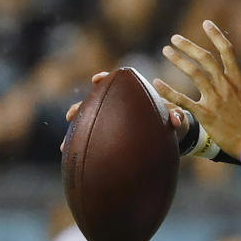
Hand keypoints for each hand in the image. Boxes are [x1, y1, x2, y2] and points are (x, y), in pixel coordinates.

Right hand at [60, 71, 188, 152]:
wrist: (169, 138)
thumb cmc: (171, 122)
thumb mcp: (175, 119)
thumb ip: (175, 116)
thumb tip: (176, 119)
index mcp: (132, 97)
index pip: (116, 84)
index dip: (105, 79)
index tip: (97, 79)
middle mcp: (117, 108)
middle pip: (94, 104)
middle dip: (81, 108)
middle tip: (71, 115)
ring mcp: (111, 123)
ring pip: (89, 125)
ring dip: (77, 134)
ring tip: (65, 144)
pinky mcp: (109, 138)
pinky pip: (94, 142)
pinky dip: (83, 150)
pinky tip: (74, 160)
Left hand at [153, 20, 240, 160]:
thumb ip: (238, 86)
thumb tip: (231, 79)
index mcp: (238, 80)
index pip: (227, 50)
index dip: (216, 35)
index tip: (206, 23)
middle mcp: (226, 85)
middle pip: (205, 58)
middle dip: (188, 46)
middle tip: (175, 38)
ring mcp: (215, 98)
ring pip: (194, 72)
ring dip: (178, 59)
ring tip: (166, 51)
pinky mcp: (206, 114)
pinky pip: (183, 99)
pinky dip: (168, 90)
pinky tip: (157, 83)